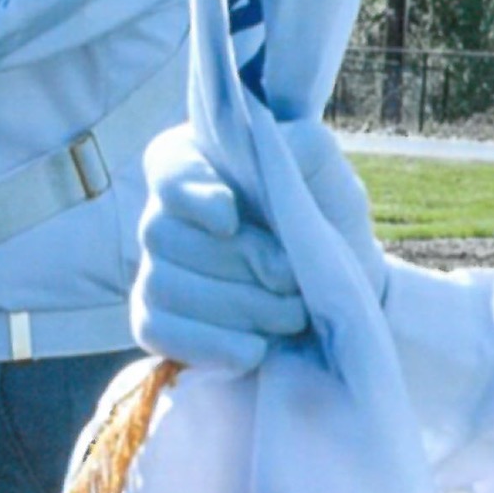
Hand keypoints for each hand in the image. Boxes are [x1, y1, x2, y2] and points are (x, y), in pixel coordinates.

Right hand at [131, 121, 372, 372]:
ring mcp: (154, 269)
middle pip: (163, 235)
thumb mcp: (324, 170)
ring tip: (291, 315)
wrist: (339, 286)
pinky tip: (255, 349)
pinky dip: (209, 344)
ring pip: (164, 286)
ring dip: (235, 306)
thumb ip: (300, 143)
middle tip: (292, 279)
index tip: (230, 217)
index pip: (166, 170)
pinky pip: (158, 333)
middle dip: (236, 263)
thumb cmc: (324, 215)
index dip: (191, 195)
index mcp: (193, 163)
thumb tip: (270, 144)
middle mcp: (162, 214)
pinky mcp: (156, 321)